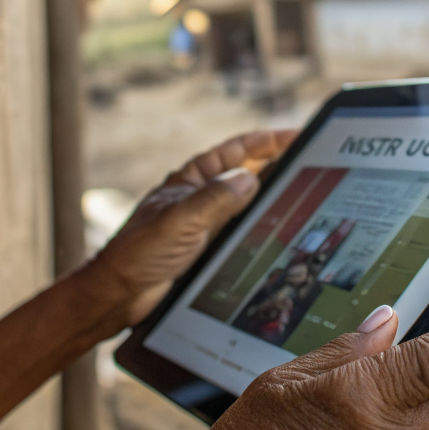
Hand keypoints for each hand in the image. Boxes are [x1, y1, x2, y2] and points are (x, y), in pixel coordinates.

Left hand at [92, 129, 296, 324]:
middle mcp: (200, 196)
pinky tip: (277, 230)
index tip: (297, 135)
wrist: (118, 293)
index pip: (237, 151)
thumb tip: (250, 179)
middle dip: (277, 165)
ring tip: (302, 192)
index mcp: (191, 179)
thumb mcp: (179, 221)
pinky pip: (241, 230)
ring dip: (271, 196)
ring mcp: (205, 222)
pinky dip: (260, 226)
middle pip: (247, 172)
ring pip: (247, 202)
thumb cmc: (137, 252)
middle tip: (310, 162)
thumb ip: (214, 200)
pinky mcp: (206, 247)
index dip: (267, 141)